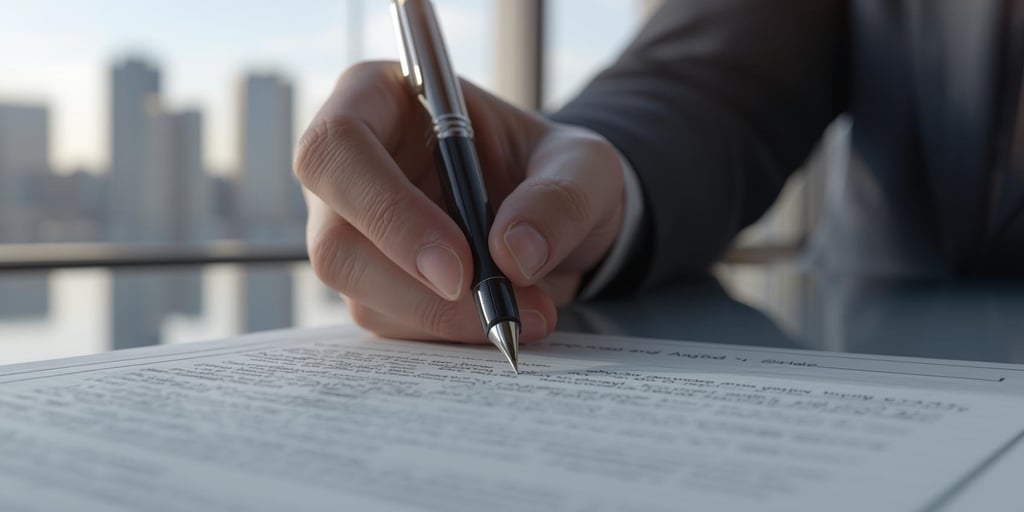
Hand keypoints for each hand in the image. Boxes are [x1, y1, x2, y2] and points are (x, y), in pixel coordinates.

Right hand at [295, 61, 624, 343]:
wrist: (558, 221)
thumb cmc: (555, 169)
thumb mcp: (585, 167)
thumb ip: (559, 199)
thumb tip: (512, 253)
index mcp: (377, 100)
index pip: (338, 149)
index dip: (386, 211)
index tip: (458, 266)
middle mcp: (348, 168)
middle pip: (334, 241)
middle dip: (414, 287)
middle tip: (498, 309)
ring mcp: (351, 230)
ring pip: (359, 293)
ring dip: (442, 318)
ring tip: (526, 312)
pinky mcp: (369, 282)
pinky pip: (387, 321)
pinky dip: (446, 332)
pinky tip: (499, 319)